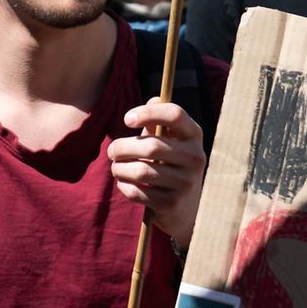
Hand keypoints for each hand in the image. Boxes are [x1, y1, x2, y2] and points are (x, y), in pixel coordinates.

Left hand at [108, 98, 205, 250]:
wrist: (186, 209)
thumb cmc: (172, 164)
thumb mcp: (171, 140)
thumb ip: (160, 120)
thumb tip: (154, 98)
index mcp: (194, 135)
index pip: (174, 114)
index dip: (148, 112)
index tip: (126, 120)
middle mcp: (195, 157)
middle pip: (151, 145)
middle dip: (123, 147)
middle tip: (111, 150)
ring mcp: (185, 182)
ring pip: (140, 171)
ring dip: (119, 168)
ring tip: (115, 166)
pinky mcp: (171, 203)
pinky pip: (137, 192)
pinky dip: (124, 186)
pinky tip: (124, 183)